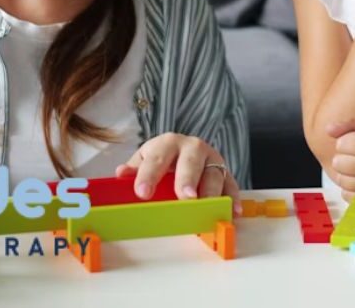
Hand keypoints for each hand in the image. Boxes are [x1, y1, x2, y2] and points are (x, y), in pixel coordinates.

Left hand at [115, 132, 241, 213]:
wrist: (185, 150)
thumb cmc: (163, 159)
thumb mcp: (146, 159)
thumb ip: (135, 168)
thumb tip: (121, 174)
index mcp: (168, 143)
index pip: (157, 158)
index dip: (149, 175)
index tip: (142, 192)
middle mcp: (192, 148)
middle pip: (191, 160)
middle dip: (187, 178)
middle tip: (184, 196)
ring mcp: (211, 160)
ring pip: (214, 172)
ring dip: (211, 190)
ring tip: (207, 204)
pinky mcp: (225, 173)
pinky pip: (231, 184)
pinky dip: (232, 197)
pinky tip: (232, 210)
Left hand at [326, 120, 354, 202]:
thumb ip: (352, 126)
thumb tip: (326, 130)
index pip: (342, 144)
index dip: (344, 143)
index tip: (354, 144)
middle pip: (339, 163)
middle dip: (342, 158)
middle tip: (354, 157)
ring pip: (343, 181)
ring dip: (345, 175)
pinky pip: (350, 198)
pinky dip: (350, 190)